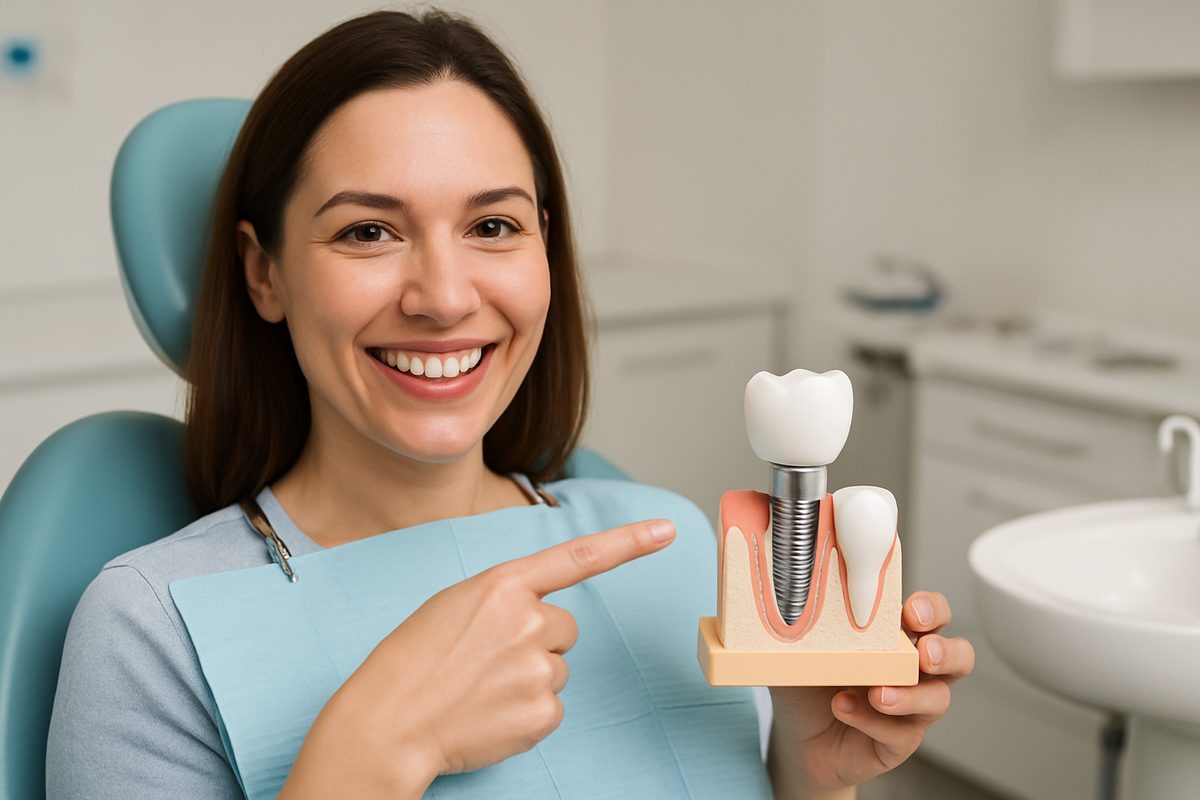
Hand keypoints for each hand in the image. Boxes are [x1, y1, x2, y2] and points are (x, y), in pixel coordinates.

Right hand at [282, 518, 676, 797]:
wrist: (388, 722)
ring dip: (527, 678)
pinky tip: (490, 713)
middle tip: (488, 660)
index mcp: (502, 585)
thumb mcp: (453, 606)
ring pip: (557, 669)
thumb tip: (544, 618)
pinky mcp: (541, 713)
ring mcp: (538, 668)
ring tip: (480, 689)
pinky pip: (551, 707)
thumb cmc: (412, 661)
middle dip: (536, 642)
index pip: (577, 557)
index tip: (666, 530)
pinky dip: (526, 713)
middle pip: (565, 628)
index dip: (628, 542)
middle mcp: (528, 620)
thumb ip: (504, 599)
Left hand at [766, 591, 974, 795]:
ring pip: (938, 699)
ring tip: (878, 693)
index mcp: (898, 637)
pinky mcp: (900, 742)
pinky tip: (843, 707)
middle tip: (924, 653)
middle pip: (959, 656)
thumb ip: (812, 627)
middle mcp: (915, 671)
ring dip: (910, 694)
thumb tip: (799, 604)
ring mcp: (912, 708)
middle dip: (946, 652)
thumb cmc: (810, 685)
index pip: (933, 613)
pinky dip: (871, 719)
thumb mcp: (805, 649)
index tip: (911, 612)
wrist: (800, 739)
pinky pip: (900, 733)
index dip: (931, 609)